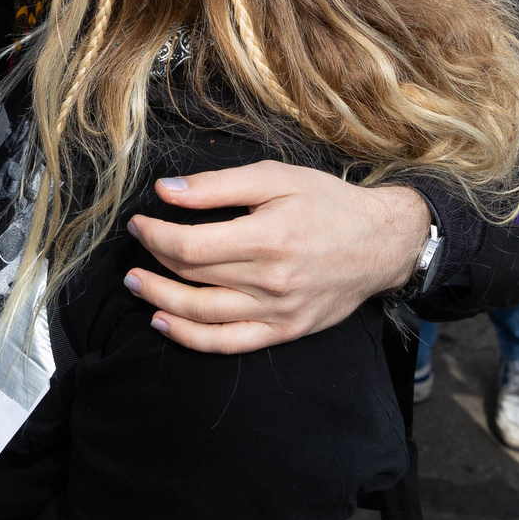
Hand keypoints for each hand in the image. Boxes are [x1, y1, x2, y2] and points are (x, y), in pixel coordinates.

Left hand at [122, 163, 430, 354]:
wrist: (381, 243)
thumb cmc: (327, 202)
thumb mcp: (275, 176)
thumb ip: (217, 185)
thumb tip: (165, 191)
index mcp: (267, 236)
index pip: (189, 246)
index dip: (154, 235)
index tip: (139, 223)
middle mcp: (271, 279)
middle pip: (192, 277)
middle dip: (154, 260)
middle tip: (137, 245)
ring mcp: (278, 311)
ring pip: (203, 314)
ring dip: (160, 300)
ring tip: (136, 285)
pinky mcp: (286, 330)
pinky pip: (229, 343)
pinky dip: (191, 337)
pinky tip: (164, 323)